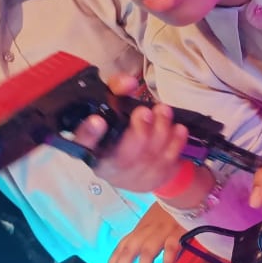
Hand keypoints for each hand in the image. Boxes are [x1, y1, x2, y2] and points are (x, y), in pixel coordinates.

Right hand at [74, 102, 188, 197]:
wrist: (133, 168)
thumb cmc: (117, 132)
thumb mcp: (111, 107)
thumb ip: (116, 91)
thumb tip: (130, 82)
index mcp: (91, 149)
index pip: (83, 144)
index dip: (89, 134)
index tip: (98, 121)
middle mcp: (108, 166)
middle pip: (122, 156)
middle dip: (138, 133)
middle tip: (145, 112)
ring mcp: (132, 177)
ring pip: (149, 158)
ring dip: (160, 131)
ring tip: (164, 111)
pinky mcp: (153, 180)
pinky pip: (167, 162)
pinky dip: (175, 143)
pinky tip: (178, 129)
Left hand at [105, 204, 182, 262]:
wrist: (181, 195)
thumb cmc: (165, 212)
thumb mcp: (148, 224)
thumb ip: (141, 238)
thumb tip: (131, 256)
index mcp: (137, 231)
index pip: (120, 248)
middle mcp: (145, 233)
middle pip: (129, 252)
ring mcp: (160, 233)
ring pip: (147, 252)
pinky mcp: (176, 233)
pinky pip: (170, 248)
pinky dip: (167, 261)